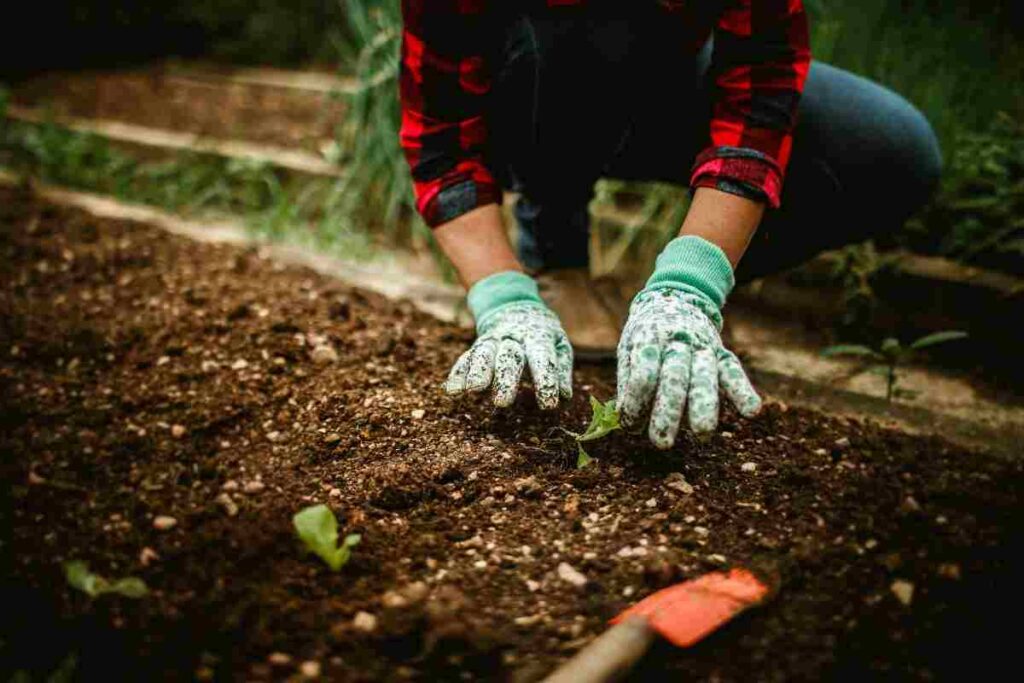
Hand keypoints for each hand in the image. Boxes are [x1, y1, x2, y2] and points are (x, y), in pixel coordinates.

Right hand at [445, 302, 572, 408]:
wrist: (514, 307)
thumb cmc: (542, 335)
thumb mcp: (558, 345)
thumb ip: (561, 369)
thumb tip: (565, 396)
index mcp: (537, 336)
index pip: (542, 358)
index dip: (546, 381)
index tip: (548, 405)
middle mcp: (512, 337)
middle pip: (509, 357)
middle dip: (505, 379)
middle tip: (502, 403)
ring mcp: (492, 341)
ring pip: (483, 354)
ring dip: (477, 372)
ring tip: (472, 391)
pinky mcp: (477, 346)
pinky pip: (466, 358)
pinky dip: (458, 374)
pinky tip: (453, 390)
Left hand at [617, 288, 760, 447]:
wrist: (676, 299)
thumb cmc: (647, 335)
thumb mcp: (629, 347)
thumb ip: (628, 379)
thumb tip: (623, 417)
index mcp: (649, 338)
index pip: (644, 371)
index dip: (636, 400)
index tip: (630, 424)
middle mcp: (678, 341)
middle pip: (675, 377)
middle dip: (668, 411)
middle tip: (662, 443)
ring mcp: (702, 346)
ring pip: (705, 376)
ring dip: (705, 406)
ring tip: (704, 433)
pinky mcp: (721, 353)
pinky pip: (734, 371)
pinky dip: (743, 390)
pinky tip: (751, 412)